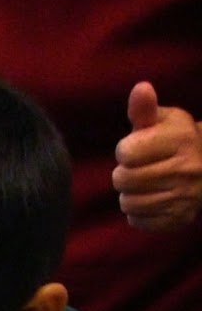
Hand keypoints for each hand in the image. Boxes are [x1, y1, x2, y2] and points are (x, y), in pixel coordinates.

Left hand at [114, 82, 201, 230]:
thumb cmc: (174, 141)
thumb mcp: (162, 121)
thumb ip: (145, 109)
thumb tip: (140, 88)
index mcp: (182, 139)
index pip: (126, 152)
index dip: (125, 150)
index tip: (137, 148)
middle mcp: (187, 169)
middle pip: (123, 179)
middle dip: (124, 173)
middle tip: (139, 169)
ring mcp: (185, 197)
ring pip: (127, 203)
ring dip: (129, 194)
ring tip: (145, 184)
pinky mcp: (178, 219)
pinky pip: (137, 221)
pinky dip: (138, 213)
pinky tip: (152, 199)